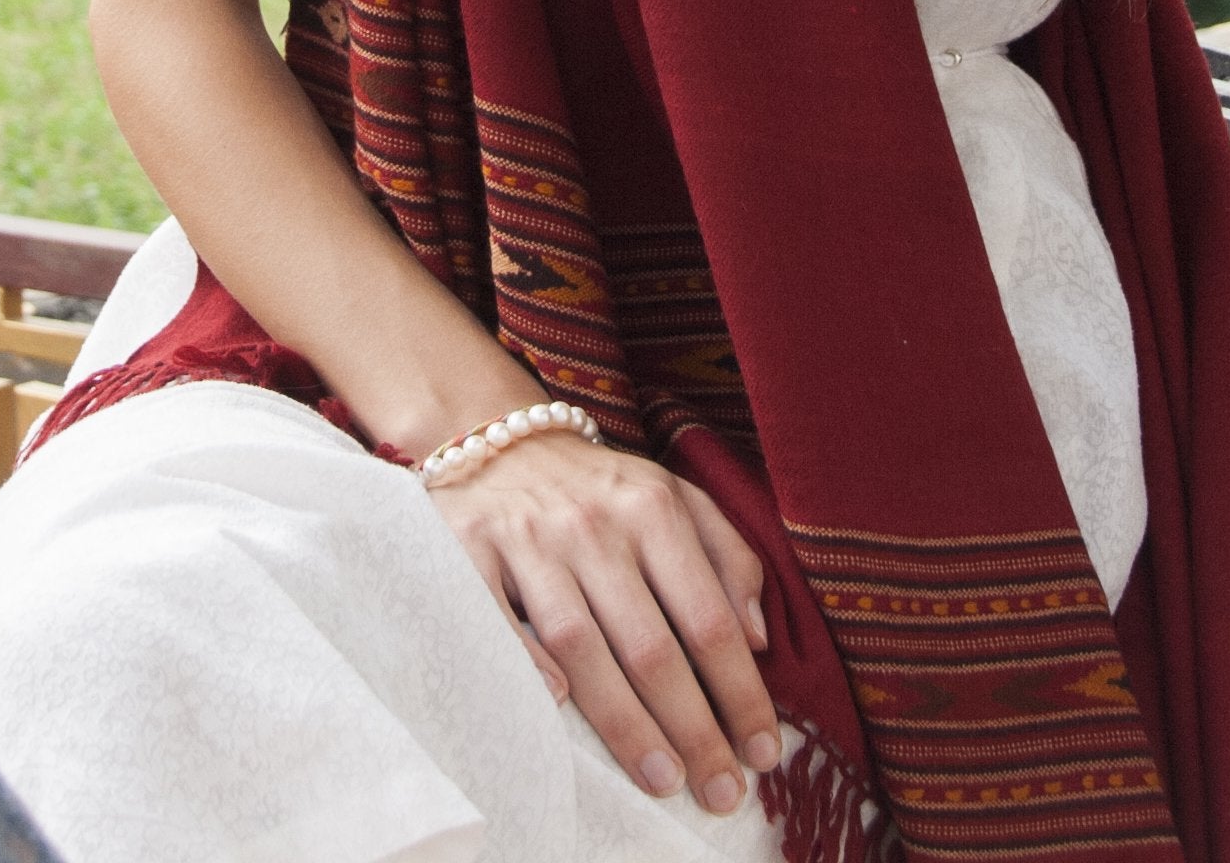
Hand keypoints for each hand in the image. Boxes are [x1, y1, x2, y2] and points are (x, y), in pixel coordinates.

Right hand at [430, 427, 781, 816]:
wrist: (497, 438)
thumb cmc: (601, 489)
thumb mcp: (676, 497)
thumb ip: (729, 557)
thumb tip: (758, 638)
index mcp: (653, 508)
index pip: (709, 618)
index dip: (740, 692)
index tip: (761, 752)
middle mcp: (593, 524)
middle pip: (651, 645)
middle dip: (692, 727)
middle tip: (720, 792)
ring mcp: (528, 539)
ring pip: (582, 645)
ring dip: (624, 722)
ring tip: (661, 779)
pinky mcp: (468, 549)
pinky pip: (496, 618)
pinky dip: (526, 663)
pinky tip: (558, 710)